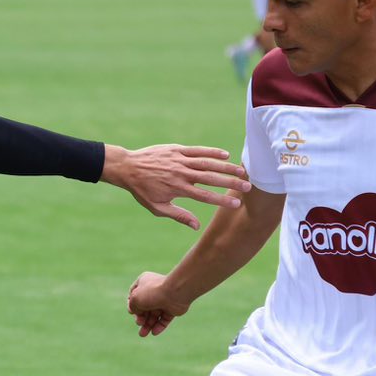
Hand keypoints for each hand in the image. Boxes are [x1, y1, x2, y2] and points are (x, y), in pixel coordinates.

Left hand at [101, 144, 250, 229]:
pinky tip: (225, 155)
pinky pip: (197, 150)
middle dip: (230, 183)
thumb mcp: (157, 208)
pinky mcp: (176, 149)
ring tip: (242, 171)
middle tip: (248, 186)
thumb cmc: (142, 190)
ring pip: (207, 163)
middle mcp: (181, 174)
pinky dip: (211, 152)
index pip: (204, 196)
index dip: (221, 200)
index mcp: (178, 189)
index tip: (236, 203)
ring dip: (225, 167)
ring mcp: (179, 160)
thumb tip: (196, 226)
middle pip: (210, 179)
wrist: (127, 168)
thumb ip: (178, 216)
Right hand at [128, 271, 188, 337]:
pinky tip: (154, 332)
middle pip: (144, 307)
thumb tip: (137, 313)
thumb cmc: (153, 292)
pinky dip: (159, 326)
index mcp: (144, 282)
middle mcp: (154, 290)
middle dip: (140, 318)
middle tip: (140, 323)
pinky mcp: (172, 309)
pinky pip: (164, 319)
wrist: (175, 293)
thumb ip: (132, 307)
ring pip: (154, 315)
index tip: (132, 311)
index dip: (131, 305)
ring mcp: (164, 300)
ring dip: (147, 325)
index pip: (134, 295)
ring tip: (143, 335)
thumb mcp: (135, 299)